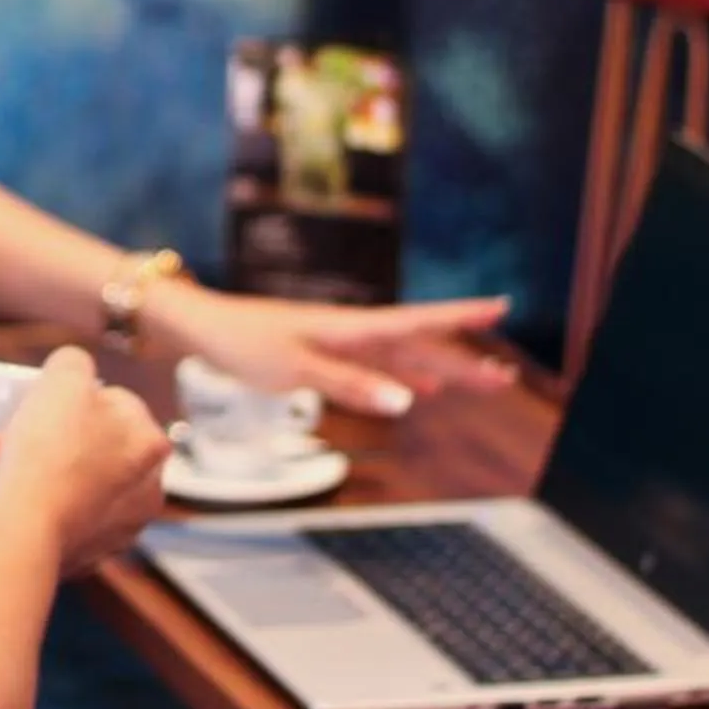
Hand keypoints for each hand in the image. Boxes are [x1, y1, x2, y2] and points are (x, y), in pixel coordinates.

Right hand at [0, 347, 168, 576]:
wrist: (24, 530)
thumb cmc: (48, 451)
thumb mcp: (62, 377)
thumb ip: (75, 361)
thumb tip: (75, 367)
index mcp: (151, 443)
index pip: (113, 401)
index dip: (72, 398)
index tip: (43, 406)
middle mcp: (148, 488)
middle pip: (93, 444)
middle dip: (53, 436)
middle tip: (16, 434)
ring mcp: (121, 526)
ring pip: (76, 480)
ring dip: (44, 469)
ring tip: (4, 464)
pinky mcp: (91, 554)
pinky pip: (63, 515)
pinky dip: (42, 504)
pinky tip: (14, 497)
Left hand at [151, 284, 513, 417]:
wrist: (202, 328)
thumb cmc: (244, 343)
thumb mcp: (298, 369)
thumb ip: (351, 386)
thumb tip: (407, 401)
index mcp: (350, 328)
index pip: (417, 322)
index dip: (459, 317)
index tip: (501, 308)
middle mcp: (351, 332)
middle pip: (419, 345)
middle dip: (463, 358)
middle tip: (506, 376)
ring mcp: (340, 343)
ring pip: (402, 356)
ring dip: (441, 368)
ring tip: (481, 380)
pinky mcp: (325, 354)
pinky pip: (378, 365)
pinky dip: (404, 375)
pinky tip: (421, 387)